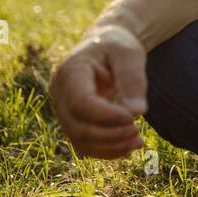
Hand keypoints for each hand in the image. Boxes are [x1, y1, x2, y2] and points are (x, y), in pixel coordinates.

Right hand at [50, 24, 147, 158]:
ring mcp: (62, 110)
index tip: (132, 117)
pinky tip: (128, 148)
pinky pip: (84, 144)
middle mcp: (59, 93)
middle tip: (138, 133)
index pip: (80, 102)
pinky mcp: (72, 121)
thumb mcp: (129, 54)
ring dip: (109, 148)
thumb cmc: (117, 47)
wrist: (104, 46)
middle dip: (109, 136)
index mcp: (70, 71)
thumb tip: (137, 112)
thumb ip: (133, 79)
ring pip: (79, 140)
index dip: (106, 116)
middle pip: (77, 126)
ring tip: (138, 142)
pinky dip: (106, 150)